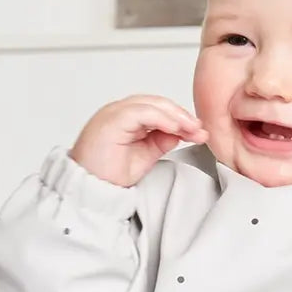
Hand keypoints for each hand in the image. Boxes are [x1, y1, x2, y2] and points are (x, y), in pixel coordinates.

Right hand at [69, 95, 207, 186]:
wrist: (91, 188)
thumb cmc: (109, 174)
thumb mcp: (145, 156)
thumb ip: (161, 141)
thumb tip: (180, 132)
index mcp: (127, 117)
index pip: (159, 109)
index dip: (181, 119)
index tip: (199, 132)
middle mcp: (120, 111)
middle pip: (158, 103)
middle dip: (183, 116)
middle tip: (200, 131)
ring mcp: (114, 113)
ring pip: (151, 104)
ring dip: (176, 116)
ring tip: (192, 130)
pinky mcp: (111, 119)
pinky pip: (141, 112)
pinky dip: (161, 119)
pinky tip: (175, 129)